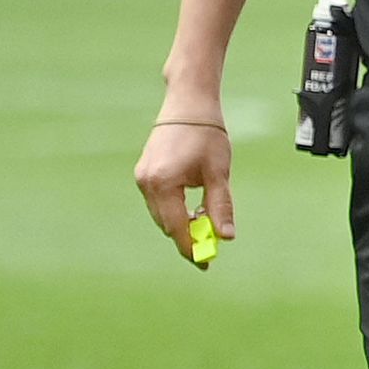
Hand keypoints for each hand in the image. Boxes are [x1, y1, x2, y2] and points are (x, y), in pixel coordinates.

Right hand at [133, 111, 234, 266]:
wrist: (189, 105)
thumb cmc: (207, 136)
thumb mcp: (218, 174)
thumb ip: (220, 206)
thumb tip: (226, 237)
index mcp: (163, 184)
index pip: (176, 227)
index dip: (190, 247)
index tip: (205, 263)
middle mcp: (146, 183)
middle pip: (166, 224)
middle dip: (187, 237)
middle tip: (210, 246)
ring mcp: (142, 178)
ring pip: (161, 214)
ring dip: (181, 223)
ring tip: (206, 225)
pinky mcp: (144, 173)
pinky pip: (158, 201)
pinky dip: (174, 210)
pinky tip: (194, 208)